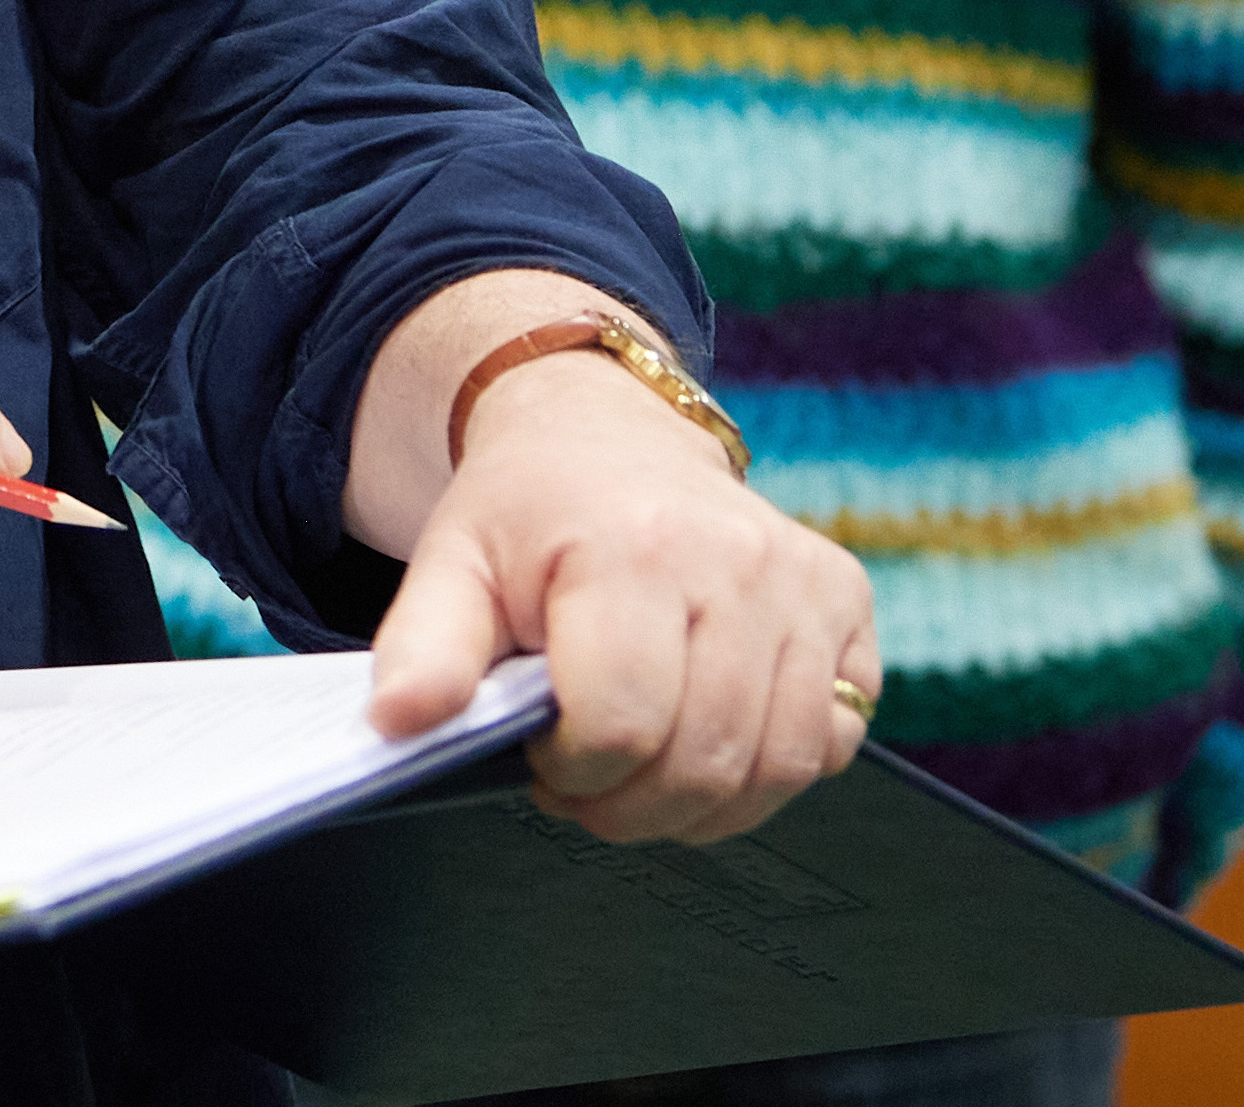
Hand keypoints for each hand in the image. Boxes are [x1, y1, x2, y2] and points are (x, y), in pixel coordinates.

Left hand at [371, 353, 877, 845]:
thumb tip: (396, 725)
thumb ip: (423, 649)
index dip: (571, 774)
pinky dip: (769, 768)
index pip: (621, 727)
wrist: (607, 437)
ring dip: (700, 803)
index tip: (542, 754)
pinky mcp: (847, 602)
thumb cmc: (527, 514)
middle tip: (585, 779)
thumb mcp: (452, 565)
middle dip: (631, 805)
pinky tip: (707, 731)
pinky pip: (831, 742)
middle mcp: (737, 559)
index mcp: (632, 546)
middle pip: (702, 763)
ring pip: (776, 769)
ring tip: (639, 766)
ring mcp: (804, 581)